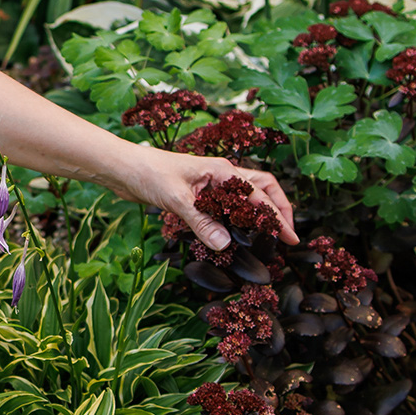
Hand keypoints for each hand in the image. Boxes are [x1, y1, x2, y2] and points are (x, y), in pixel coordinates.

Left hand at [129, 150, 299, 254]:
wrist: (124, 168)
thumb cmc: (149, 173)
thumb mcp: (177, 199)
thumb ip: (201, 222)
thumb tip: (225, 245)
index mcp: (222, 171)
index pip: (261, 194)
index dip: (279, 216)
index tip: (291, 238)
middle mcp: (221, 176)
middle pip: (262, 190)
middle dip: (278, 210)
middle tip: (287, 236)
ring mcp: (210, 185)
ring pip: (244, 199)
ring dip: (258, 215)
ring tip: (268, 237)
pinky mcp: (198, 196)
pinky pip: (225, 208)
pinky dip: (235, 221)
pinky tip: (235, 236)